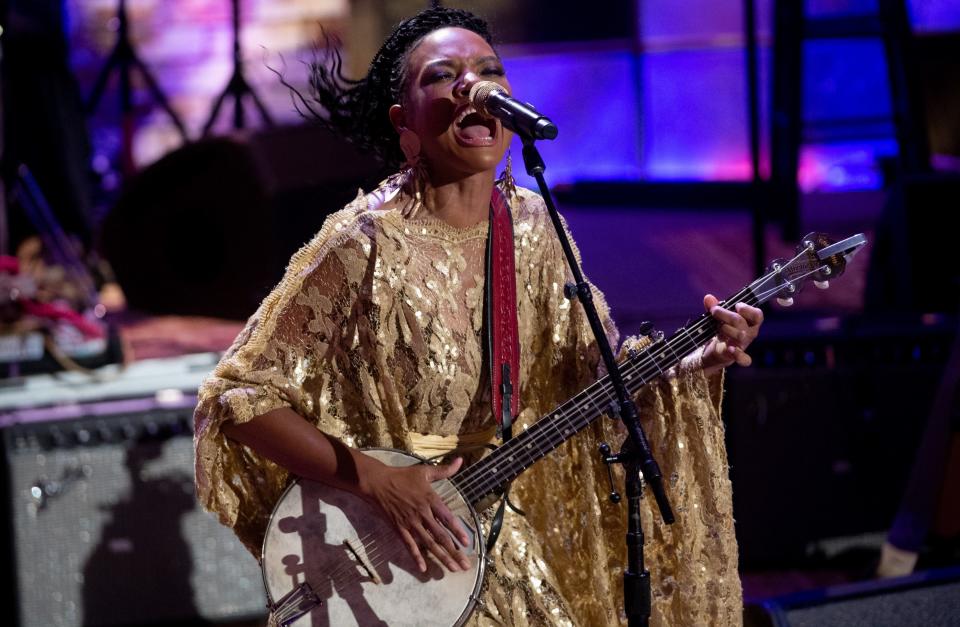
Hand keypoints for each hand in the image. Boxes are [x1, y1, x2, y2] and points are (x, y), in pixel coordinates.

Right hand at [361, 457, 470, 572]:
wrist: (378, 482)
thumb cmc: (402, 476)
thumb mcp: (424, 471)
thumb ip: (444, 470)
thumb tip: (460, 461)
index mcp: (430, 499)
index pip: (447, 518)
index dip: (458, 531)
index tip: (467, 543)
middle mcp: (422, 513)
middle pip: (441, 536)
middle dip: (454, 552)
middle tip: (464, 566)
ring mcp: (410, 522)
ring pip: (428, 543)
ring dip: (441, 557)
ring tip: (452, 569)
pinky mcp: (399, 528)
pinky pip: (409, 545)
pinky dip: (416, 557)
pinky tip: (424, 568)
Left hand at [701, 294, 763, 373]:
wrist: (717, 350)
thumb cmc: (723, 328)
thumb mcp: (718, 317)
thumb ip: (714, 307)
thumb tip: (708, 297)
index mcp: (749, 321)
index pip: (757, 315)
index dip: (748, 309)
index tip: (736, 305)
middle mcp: (749, 333)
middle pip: (742, 322)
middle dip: (726, 315)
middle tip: (714, 311)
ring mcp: (744, 345)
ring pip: (740, 336)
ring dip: (726, 329)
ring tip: (717, 327)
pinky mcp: (737, 356)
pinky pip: (745, 359)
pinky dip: (739, 355)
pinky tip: (730, 348)